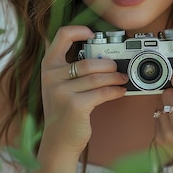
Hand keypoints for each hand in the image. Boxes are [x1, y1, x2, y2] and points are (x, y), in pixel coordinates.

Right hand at [39, 25, 127, 161]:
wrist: (58, 141)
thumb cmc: (63, 111)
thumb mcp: (59, 86)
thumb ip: (71, 69)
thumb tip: (103, 56)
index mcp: (48, 66)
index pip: (61, 36)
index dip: (79, 30)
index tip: (93, 34)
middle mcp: (52, 77)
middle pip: (89, 61)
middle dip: (109, 65)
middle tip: (119, 69)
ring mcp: (62, 91)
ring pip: (98, 77)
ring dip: (116, 78)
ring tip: (123, 79)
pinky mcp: (74, 105)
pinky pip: (102, 92)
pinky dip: (115, 91)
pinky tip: (121, 91)